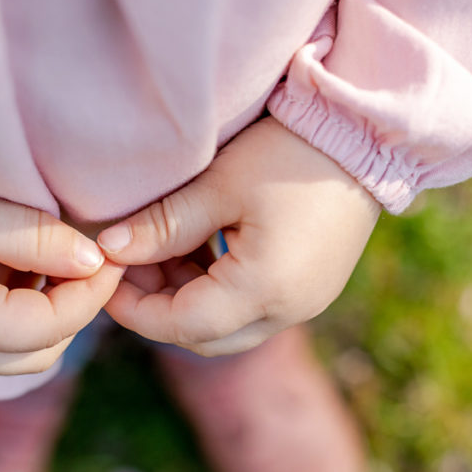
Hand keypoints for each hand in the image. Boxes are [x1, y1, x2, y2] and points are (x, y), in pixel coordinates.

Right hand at [0, 144, 123, 373]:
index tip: (116, 254)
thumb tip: (96, 262)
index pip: (55, 327)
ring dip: (45, 310)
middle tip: (89, 262)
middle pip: (40, 354)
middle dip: (74, 311)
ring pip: (16, 349)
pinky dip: (15, 305)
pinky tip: (15, 259)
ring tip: (52, 256)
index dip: (94, 293)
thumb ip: (39, 240)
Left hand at [96, 117, 379, 356]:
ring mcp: (306, 302)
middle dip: (159, 309)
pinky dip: (219, 292)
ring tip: (160, 252)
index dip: (135, 309)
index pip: (182, 324)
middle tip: (130, 265)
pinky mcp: (313, 287)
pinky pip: (255, 308)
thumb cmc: (291, 152)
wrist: (367, 134)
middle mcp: (289, 309)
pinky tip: (199, 251)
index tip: (105, 277)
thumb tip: (110, 250)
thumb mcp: (220, 184)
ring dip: (189, 301)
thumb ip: (163, 225)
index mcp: (265, 289)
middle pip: (205, 337)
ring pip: (229, 327)